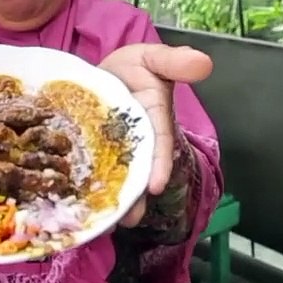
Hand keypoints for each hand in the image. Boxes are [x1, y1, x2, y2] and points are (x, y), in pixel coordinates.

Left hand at [99, 44, 212, 226]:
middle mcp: (137, 142)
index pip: (160, 143)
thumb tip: (203, 62)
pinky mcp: (92, 156)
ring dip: (112, 201)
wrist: (97, 72)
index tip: (155, 185)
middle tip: (128, 219)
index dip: (159, 164)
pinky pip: (91, 173)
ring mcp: (114, 152)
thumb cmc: (131, 68)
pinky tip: (78, 205)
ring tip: (104, 223)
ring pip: (116, 179)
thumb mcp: (150, 59)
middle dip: (135, 196)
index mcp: (154, 120)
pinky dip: (86, 189)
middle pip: (138, 171)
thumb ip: (173, 61)